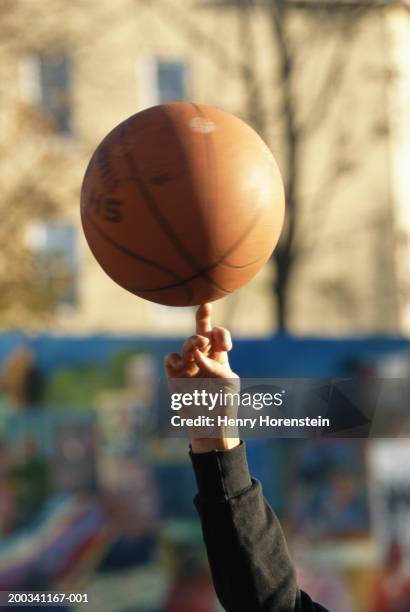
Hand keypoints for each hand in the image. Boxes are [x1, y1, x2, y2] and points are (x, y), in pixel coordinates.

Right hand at [164, 303, 239, 452]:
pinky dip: (174, 358)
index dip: (220, 335)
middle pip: (201, 331)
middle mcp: (203, 358)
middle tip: (205, 310)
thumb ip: (217, 367)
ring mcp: (188, 366)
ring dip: (192, 342)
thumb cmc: (225, 405)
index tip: (225, 347)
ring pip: (187, 345)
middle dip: (202, 317)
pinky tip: (181, 364)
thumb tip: (197, 356)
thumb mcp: (229, 384)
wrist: (211, 427)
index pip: (219, 336)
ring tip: (197, 346)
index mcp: (219, 357)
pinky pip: (171, 360)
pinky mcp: (175, 376)